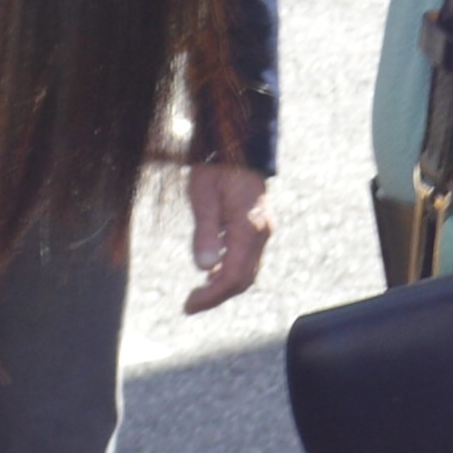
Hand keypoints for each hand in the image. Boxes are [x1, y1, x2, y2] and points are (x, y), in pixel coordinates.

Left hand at [180, 158, 275, 310]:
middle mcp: (261, 233)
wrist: (238, 146)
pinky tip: (212, 272)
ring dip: (224, 286)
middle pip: (243, 279)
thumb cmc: (216, 168)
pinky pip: (248, 259)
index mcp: (248, 228)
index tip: (188, 306)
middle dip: (217, 296)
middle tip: (190, 304)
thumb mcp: (202, 196)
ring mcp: (263, 231)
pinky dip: (231, 271)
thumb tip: (203, 267)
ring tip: (198, 292)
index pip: (233, 277)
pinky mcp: (260, 228)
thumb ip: (205, 232)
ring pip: (248, 272)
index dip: (211, 297)